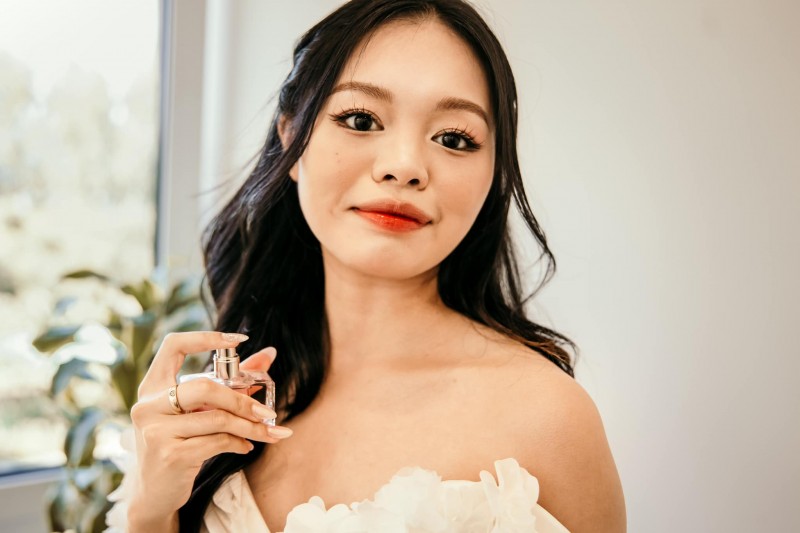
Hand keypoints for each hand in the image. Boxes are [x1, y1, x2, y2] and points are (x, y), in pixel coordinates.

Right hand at [127, 332, 291, 529]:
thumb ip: (232, 382)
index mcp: (152, 387)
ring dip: (251, 426)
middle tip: (268, 412)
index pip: (174, 345)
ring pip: (218, 418)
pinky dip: (239, 443)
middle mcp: (148, 405)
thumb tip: (269, 353)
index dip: (206, 337)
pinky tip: (246, 446)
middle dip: (242, 400)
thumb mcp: (198, 411)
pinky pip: (218, 441)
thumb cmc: (180, 443)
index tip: (238, 340)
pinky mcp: (170, 455)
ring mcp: (155, 431)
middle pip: (205, 387)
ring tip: (268, 432)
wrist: (155, 493)